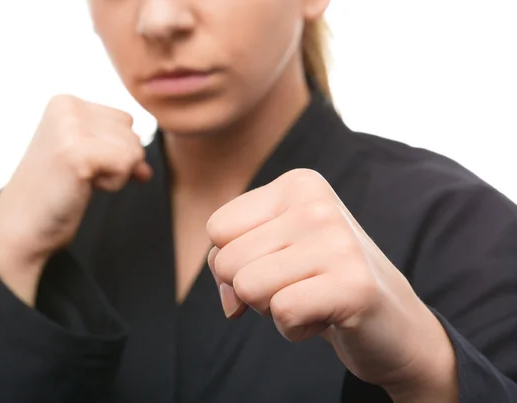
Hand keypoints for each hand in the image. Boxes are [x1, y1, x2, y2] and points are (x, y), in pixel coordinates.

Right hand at [0, 94, 151, 305]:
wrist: (21, 227)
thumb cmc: (55, 193)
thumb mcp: (90, 158)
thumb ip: (120, 150)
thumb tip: (146, 170)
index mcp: (66, 102)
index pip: (126, 121)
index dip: (113, 150)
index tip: (80, 163)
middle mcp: (67, 107)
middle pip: (133, 135)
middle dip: (115, 163)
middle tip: (77, 176)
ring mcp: (71, 128)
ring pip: (134, 150)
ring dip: (114, 175)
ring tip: (78, 181)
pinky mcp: (78, 154)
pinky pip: (127, 166)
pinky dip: (112, 184)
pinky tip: (83, 187)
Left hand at [206, 169, 457, 399]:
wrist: (391, 321)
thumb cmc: (319, 281)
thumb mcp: (271, 250)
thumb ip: (231, 260)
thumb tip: (230, 300)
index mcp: (297, 184)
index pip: (217, 228)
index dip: (233, 260)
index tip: (274, 264)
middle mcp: (317, 204)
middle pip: (227, 260)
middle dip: (251, 288)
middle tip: (296, 285)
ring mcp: (338, 242)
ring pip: (247, 287)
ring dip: (271, 308)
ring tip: (310, 297)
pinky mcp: (353, 285)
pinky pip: (281, 313)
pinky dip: (294, 328)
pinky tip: (325, 317)